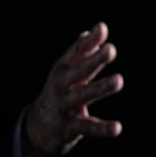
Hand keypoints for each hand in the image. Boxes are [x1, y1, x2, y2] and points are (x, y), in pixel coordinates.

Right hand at [23, 22, 123, 156]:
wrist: (36, 128)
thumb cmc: (58, 94)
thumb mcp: (65, 73)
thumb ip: (79, 53)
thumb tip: (88, 32)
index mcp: (62, 70)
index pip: (76, 52)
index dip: (90, 41)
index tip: (102, 28)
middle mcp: (61, 85)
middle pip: (79, 71)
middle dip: (94, 60)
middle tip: (111, 50)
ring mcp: (64, 106)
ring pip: (83, 95)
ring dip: (100, 87)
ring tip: (118, 80)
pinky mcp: (68, 128)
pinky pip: (86, 127)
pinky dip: (101, 127)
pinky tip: (117, 127)